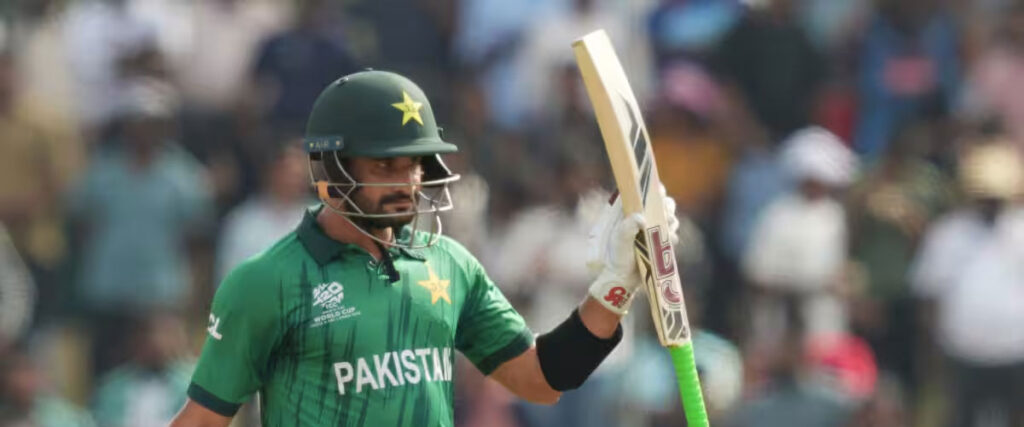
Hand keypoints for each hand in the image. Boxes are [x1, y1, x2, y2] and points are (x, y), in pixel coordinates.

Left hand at [586, 186, 679, 314]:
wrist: (623, 278)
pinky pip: (672, 235)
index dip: (655, 190)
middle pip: (664, 204)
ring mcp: (654, 230)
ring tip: (666, 230)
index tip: (660, 192)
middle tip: (664, 214)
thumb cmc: (617, 256)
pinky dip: (672, 237)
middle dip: (667, 207)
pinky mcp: (660, 242)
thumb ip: (628, 226)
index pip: (646, 194)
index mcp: (632, 212)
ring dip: (671, 222)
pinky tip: (669, 241)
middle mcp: (644, 218)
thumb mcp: (619, 239)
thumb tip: (641, 218)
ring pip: (670, 219)